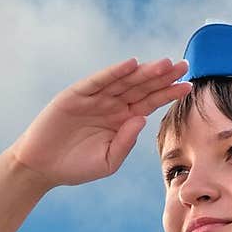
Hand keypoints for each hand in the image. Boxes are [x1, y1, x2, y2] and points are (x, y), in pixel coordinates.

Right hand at [7, 55, 192, 189]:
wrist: (43, 167)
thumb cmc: (76, 166)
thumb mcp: (108, 161)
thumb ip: (125, 142)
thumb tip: (141, 119)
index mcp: (122, 120)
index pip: (150, 102)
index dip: (168, 93)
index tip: (188, 86)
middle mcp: (111, 105)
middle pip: (141, 87)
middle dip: (162, 77)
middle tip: (184, 65)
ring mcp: (94, 98)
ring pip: (124, 81)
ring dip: (144, 71)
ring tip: (164, 64)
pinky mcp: (76, 96)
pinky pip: (98, 82)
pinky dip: (114, 72)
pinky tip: (131, 65)